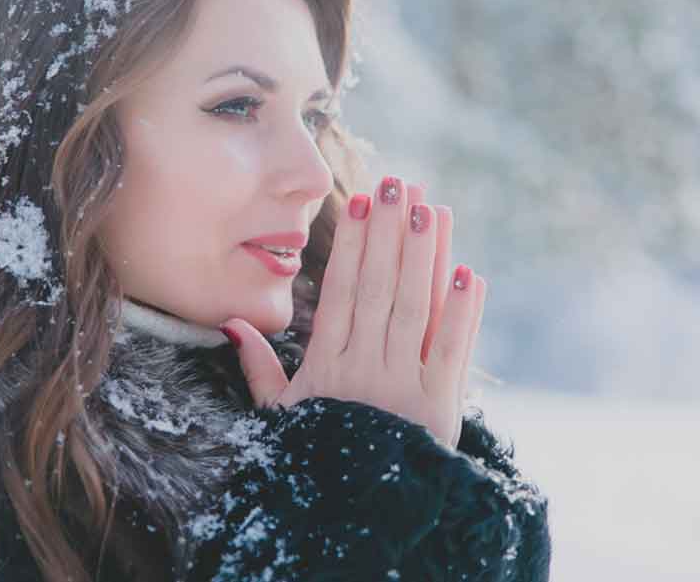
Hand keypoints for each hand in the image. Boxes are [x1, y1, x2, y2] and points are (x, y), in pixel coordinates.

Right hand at [221, 176, 487, 449]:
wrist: (356, 516)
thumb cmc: (317, 456)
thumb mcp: (281, 416)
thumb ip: (259, 369)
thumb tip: (231, 322)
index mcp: (326, 368)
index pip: (340, 292)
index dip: (351, 245)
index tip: (359, 203)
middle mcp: (364, 370)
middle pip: (377, 288)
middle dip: (388, 233)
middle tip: (398, 184)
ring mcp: (403, 387)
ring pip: (413, 309)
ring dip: (423, 255)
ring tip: (430, 208)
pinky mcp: (440, 408)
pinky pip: (451, 352)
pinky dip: (462, 313)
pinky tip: (468, 273)